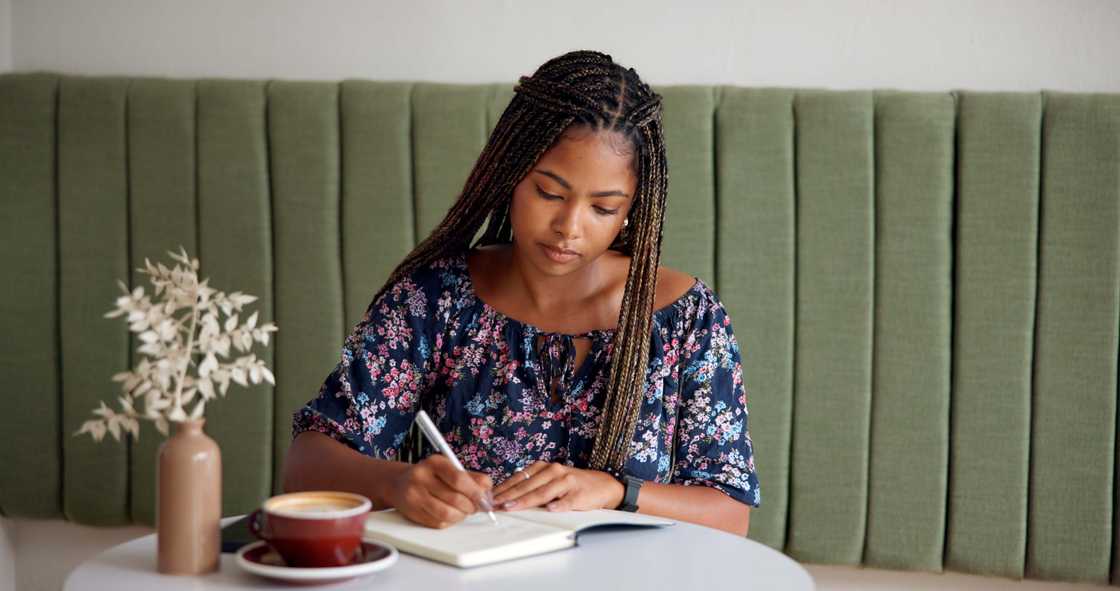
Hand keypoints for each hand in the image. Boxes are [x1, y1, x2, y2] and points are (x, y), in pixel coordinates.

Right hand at [385, 455, 492, 528]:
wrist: (399, 483)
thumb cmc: (431, 475)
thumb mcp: (449, 468)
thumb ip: (471, 478)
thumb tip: (488, 492)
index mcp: (434, 462)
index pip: (459, 479)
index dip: (476, 492)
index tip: (485, 499)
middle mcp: (421, 477)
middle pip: (455, 498)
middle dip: (471, 506)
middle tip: (477, 507)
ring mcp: (415, 496)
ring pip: (447, 513)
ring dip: (462, 515)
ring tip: (464, 511)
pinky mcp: (413, 513)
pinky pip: (438, 522)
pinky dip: (451, 521)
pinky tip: (451, 514)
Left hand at [492, 462, 623, 511]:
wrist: (602, 485)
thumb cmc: (570, 485)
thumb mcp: (549, 481)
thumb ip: (531, 486)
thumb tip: (505, 499)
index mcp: (543, 467)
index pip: (519, 479)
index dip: (503, 489)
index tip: (489, 499)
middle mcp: (553, 471)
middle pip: (527, 485)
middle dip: (509, 496)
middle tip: (494, 505)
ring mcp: (567, 481)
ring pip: (543, 492)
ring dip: (526, 500)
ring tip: (512, 507)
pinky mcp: (579, 494)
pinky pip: (567, 500)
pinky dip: (559, 504)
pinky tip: (551, 509)